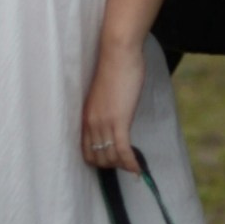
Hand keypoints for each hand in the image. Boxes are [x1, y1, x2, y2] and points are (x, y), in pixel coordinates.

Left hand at [81, 41, 145, 176]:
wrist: (118, 53)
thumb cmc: (115, 68)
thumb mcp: (104, 95)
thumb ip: (105, 110)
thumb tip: (115, 119)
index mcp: (85, 116)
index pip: (85, 151)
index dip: (98, 161)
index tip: (112, 161)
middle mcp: (91, 123)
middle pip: (97, 157)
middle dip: (112, 165)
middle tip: (125, 164)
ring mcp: (104, 122)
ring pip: (110, 157)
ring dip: (123, 166)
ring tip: (134, 167)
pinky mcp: (119, 120)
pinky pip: (123, 150)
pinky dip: (131, 163)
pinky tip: (138, 169)